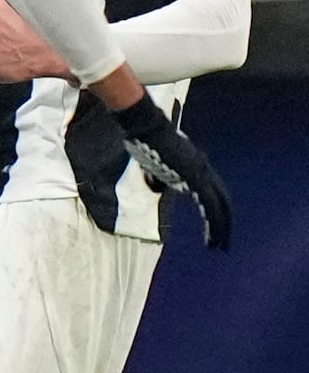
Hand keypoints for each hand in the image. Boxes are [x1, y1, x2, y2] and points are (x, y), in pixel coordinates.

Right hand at [102, 90, 231, 251]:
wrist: (146, 127)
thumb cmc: (147, 140)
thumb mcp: (156, 162)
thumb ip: (163, 175)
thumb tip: (160, 184)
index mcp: (197, 165)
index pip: (214, 192)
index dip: (217, 211)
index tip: (214, 227)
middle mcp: (204, 168)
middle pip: (223, 200)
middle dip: (225, 223)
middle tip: (223, 244)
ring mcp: (201, 172)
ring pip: (219, 205)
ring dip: (220, 227)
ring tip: (219, 245)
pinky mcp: (195, 176)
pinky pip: (209, 203)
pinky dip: (213, 221)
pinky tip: (211, 235)